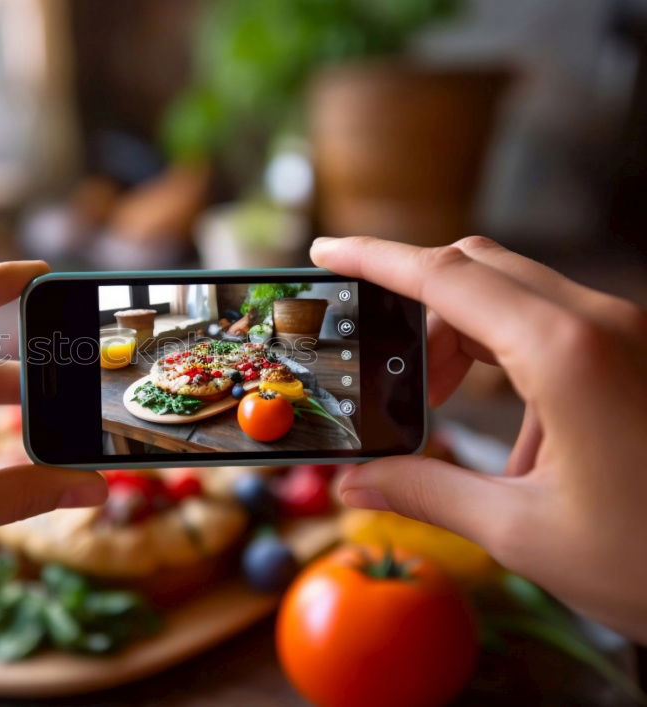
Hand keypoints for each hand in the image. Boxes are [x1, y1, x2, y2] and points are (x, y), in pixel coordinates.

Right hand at [311, 236, 646, 641]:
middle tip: (386, 370)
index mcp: (566, 354)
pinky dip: (510, 361)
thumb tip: (354, 484)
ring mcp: (628, 334)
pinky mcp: (639, 354)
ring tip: (442, 411)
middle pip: (478, 272)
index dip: (375, 258)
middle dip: (417, 309)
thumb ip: (428, 493)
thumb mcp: (525, 532)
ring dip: (464, 340)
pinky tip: (518, 441)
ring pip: (516, 298)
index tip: (327, 250)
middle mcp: (601, 324)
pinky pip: (555, 329)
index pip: (445, 276)